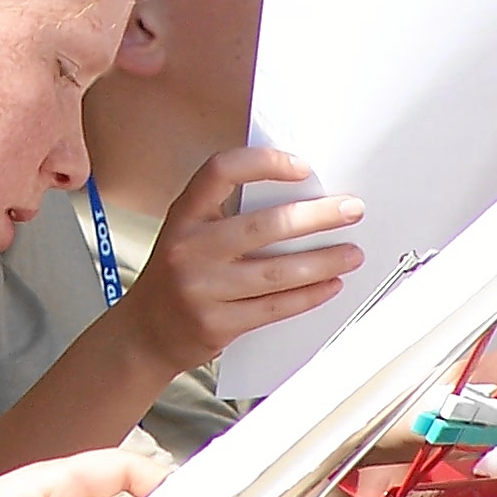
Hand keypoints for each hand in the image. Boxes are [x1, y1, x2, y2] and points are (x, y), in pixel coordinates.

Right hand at [118, 147, 364, 373]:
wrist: (145, 332)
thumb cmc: (178, 275)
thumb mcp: (189, 234)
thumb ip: (229, 217)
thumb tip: (300, 200)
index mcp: (183, 215)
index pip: (220, 171)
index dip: (263, 163)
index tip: (302, 167)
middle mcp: (188, 248)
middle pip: (264, 226)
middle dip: (317, 216)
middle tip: (351, 210)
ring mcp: (201, 289)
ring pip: (276, 272)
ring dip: (323, 261)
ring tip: (352, 253)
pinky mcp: (216, 324)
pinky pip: (275, 307)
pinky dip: (309, 295)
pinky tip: (330, 284)